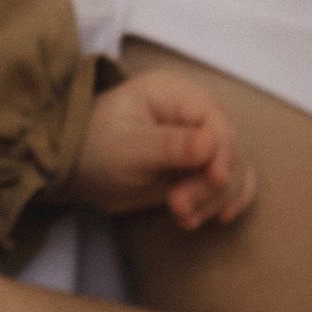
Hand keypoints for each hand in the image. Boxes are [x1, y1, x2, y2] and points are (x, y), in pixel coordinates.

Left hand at [69, 66, 256, 230]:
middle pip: (229, 148)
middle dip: (210, 184)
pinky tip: (215, 218)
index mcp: (175, 93)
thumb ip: (169, 146)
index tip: (214, 180)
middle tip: (178, 207)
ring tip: (182, 217)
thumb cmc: (94, 148)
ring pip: (234, 170)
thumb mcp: (126, 148)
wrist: (77, 169)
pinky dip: (225, 201)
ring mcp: (201, 140)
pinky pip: (233, 181)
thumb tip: (211, 144)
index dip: (223, 152)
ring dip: (214, 199)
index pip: (217, 121)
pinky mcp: (201, 167)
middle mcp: (194, 113)